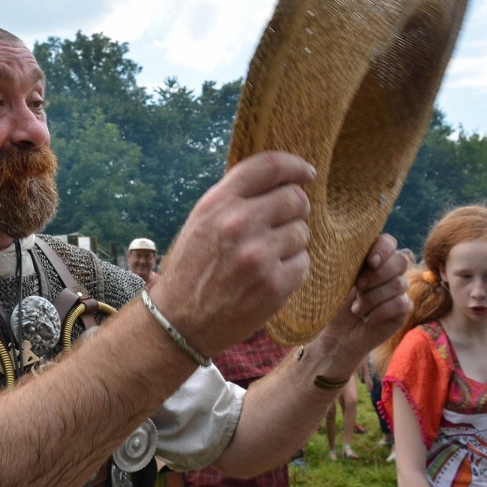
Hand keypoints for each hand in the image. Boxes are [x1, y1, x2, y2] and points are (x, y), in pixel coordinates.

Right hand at [151, 151, 314, 358]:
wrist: (179, 320)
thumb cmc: (193, 267)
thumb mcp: (202, 221)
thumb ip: (236, 197)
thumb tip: (281, 180)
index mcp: (219, 203)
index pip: (269, 166)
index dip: (294, 166)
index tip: (306, 173)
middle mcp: (239, 224)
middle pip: (295, 198)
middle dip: (295, 209)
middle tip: (283, 223)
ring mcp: (259, 255)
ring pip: (303, 232)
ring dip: (292, 241)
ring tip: (267, 255)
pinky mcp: (275, 285)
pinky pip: (304, 262)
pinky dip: (292, 268)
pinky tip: (269, 275)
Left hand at [313, 236, 410, 378]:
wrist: (337, 334)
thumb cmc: (334, 304)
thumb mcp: (337, 280)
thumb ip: (348, 262)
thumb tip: (347, 248)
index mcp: (373, 258)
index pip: (389, 242)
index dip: (383, 249)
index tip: (370, 262)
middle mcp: (390, 271)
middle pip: (400, 261)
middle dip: (378, 275)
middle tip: (358, 286)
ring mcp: (399, 290)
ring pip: (399, 284)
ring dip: (374, 297)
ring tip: (356, 309)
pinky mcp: (404, 309)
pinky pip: (401, 304)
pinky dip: (380, 311)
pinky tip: (367, 318)